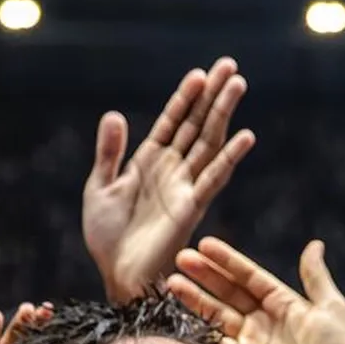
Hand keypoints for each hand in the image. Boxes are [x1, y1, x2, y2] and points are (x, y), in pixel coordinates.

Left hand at [83, 58, 254, 303]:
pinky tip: (245, 137)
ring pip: (208, 143)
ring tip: (238, 84)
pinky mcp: (191, 209)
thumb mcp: (99, 188)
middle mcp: (171, 171)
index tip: (200, 73)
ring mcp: (183, 188)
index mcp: (149, 163)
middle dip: (213, 95)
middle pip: (196, 125)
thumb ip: (109, 152)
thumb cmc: (107, 239)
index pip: (172, 121)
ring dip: (223, 114)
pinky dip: (229, 157)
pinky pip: (213, 179)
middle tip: (230, 66)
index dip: (185, 97)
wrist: (117, 277)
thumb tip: (114, 114)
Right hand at [169, 236, 344, 343]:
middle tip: (181, 258)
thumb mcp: (330, 306)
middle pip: (227, 291)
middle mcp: (262, 317)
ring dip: (196, 299)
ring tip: (173, 282)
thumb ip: (316, 276)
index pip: (247, 276)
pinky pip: (219, 343)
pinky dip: (204, 330)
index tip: (205, 245)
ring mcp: (251, 340)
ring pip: (217, 314)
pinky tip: (185, 315)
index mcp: (281, 300)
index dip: (227, 261)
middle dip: (204, 275)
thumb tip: (314, 245)